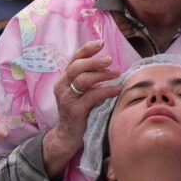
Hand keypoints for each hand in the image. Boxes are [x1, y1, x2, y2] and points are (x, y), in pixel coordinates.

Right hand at [42, 39, 120, 177]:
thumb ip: (88, 80)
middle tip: (111, 60)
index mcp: (64, 80)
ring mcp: (67, 99)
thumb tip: (108, 66)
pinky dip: (107, 91)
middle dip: (95, 61)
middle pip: (77, 67)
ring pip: (83, 79)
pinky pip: (92, 96)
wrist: (67, 137)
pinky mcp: (75, 110)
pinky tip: (117, 90)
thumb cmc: (79, 113)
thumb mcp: (81, 93)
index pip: (73, 59)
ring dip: (102, 74)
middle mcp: (62, 87)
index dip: (87, 49)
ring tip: (117, 74)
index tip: (101, 42)